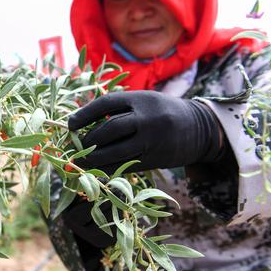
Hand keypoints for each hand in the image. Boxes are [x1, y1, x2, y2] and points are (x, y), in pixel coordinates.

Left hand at [67, 91, 222, 172]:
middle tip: (76, 147)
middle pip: (109, 129)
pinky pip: (127, 166)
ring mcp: (152, 140)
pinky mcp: (156, 158)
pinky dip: (109, 169)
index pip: (106, 104)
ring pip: (116, 151)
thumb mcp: (144, 101)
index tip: (70, 125)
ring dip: (95, 159)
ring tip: (80, 162)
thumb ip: (119, 109)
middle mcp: (147, 118)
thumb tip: (83, 123)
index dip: (84, 114)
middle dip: (89, 140)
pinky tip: (98, 171)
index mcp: (140, 99)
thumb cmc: (161, 112)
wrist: (200, 128)